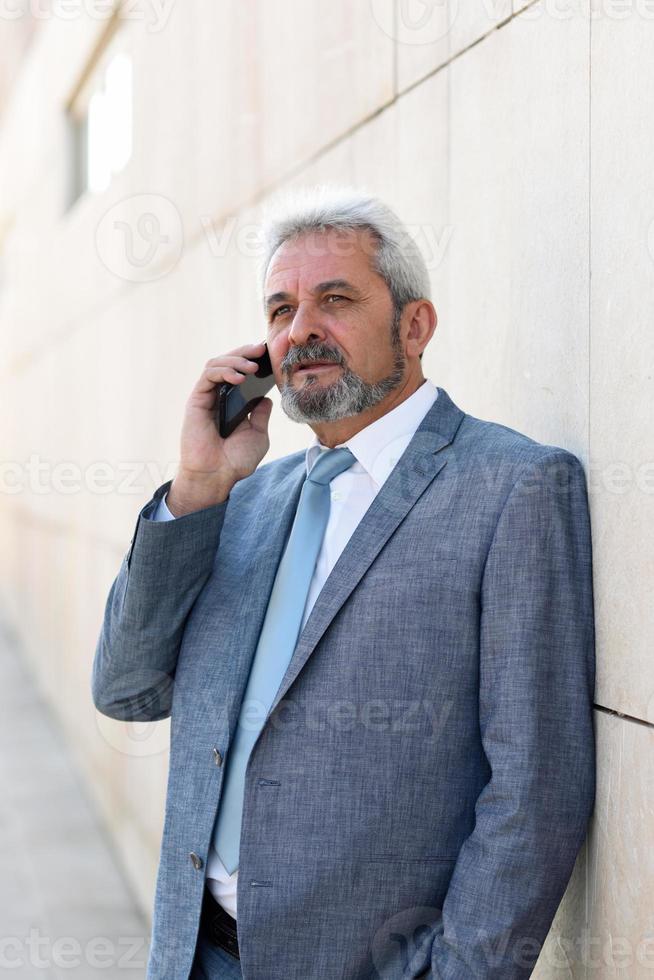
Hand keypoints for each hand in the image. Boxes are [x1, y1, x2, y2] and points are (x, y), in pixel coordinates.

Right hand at [167, 341, 272, 514]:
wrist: (216, 477)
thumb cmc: (235, 461)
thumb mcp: (258, 435)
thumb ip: (260, 415)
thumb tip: (266, 399)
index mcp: (233, 403)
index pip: (241, 373)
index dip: (253, 360)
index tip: (269, 354)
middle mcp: (218, 397)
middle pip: (228, 362)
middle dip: (245, 352)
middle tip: (261, 349)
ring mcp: (206, 397)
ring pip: (216, 364)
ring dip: (235, 359)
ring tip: (252, 366)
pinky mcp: (196, 400)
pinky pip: (208, 376)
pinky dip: (224, 371)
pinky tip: (239, 377)